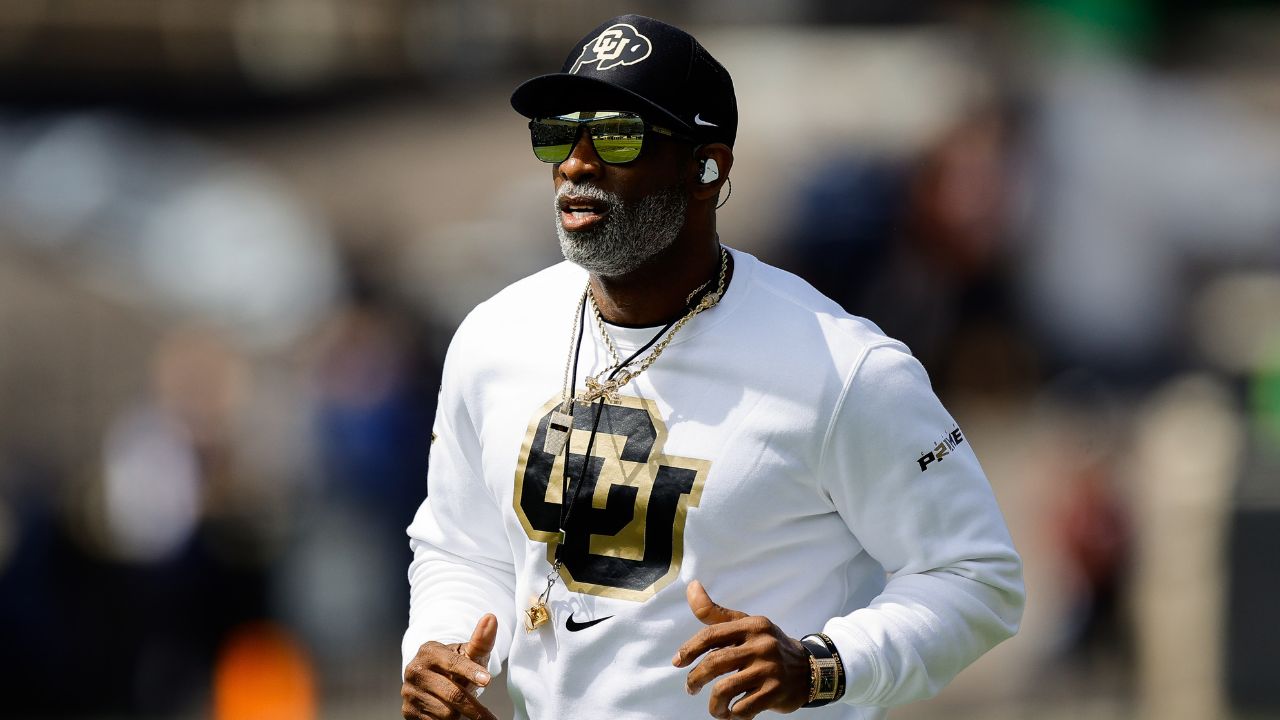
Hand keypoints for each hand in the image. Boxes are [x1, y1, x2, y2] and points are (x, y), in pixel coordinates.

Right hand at [402, 614, 498, 719]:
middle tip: (491, 718)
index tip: (488, 681)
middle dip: (474, 707)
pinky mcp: (408, 711)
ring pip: (445, 712)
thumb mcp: (470, 653)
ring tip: (469, 712)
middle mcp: (414, 670)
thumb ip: (481, 639)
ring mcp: (409, 692)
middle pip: (452, 693)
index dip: (471, 672)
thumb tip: (491, 617)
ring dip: (462, 715)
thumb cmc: (459, 665)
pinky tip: (454, 716)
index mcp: (429, 651)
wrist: (438, 681)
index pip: (453, 663)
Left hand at [672, 581, 811, 719]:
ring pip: (726, 689)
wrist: (809, 670)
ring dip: (713, 704)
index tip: (677, 662)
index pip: (712, 634)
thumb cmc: (768, 646)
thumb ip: (716, 613)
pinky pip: (744, 708)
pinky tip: (733, 713)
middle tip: (690, 688)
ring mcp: (770, 669)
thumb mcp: (746, 625)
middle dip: (695, 678)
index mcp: (752, 626)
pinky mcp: (776, 692)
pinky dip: (733, 715)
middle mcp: (761, 645)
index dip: (690, 649)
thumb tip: (691, 586)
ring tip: (715, 708)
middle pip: (715, 663)